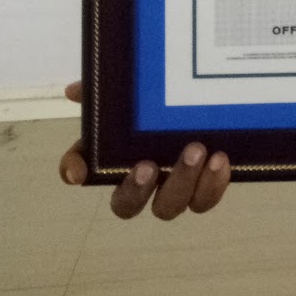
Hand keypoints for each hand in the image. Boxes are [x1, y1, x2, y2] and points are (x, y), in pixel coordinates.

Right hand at [58, 81, 230, 218]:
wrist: (209, 96)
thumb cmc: (161, 102)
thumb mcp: (134, 89)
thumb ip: (107, 89)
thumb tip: (75, 89)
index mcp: (116, 156)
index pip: (83, 170)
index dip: (75, 172)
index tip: (80, 171)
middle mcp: (142, 181)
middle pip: (127, 205)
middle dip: (136, 190)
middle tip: (148, 166)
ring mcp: (174, 187)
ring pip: (169, 206)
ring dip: (182, 183)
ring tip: (197, 151)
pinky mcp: (206, 183)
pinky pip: (207, 197)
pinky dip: (213, 184)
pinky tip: (220, 159)